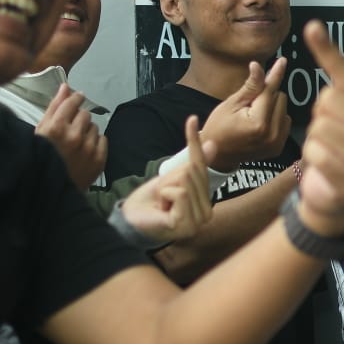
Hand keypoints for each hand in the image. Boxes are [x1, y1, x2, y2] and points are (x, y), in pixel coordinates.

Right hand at [37, 83, 106, 189]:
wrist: (50, 186)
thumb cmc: (42, 155)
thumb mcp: (41, 130)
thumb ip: (54, 107)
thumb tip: (66, 86)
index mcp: (56, 128)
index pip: (72, 103)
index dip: (76, 98)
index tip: (78, 97)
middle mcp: (74, 136)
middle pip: (85, 114)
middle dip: (79, 118)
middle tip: (71, 129)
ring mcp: (88, 148)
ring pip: (94, 127)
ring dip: (87, 131)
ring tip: (75, 143)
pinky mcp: (99, 159)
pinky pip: (103, 139)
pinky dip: (95, 142)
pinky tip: (84, 150)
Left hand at [119, 116, 214, 242]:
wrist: (130, 221)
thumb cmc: (151, 202)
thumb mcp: (172, 178)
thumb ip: (194, 163)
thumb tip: (213, 144)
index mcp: (207, 202)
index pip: (202, 166)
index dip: (194, 144)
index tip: (191, 119)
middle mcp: (208, 213)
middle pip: (192, 172)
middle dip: (171, 179)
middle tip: (163, 196)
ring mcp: (199, 221)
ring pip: (185, 181)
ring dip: (166, 188)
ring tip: (162, 203)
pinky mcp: (186, 224)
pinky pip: (180, 193)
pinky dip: (166, 195)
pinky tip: (163, 209)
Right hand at [200, 58, 290, 171]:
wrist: (218, 155)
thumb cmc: (219, 127)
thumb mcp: (231, 103)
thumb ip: (250, 86)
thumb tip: (258, 66)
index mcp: (258, 123)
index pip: (270, 91)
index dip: (274, 74)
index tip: (282, 60)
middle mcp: (272, 134)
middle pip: (280, 97)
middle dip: (266, 96)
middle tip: (248, 105)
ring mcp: (277, 142)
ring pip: (284, 108)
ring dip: (271, 107)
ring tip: (252, 116)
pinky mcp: (280, 146)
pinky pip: (285, 121)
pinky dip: (275, 118)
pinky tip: (260, 124)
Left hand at [297, 21, 343, 236]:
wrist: (336, 194)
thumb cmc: (342, 144)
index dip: (327, 51)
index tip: (311, 27)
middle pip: (329, 100)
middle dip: (320, 116)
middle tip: (332, 132)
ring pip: (320, 126)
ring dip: (315, 139)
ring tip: (330, 151)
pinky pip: (317, 151)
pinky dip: (313, 158)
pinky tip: (326, 166)